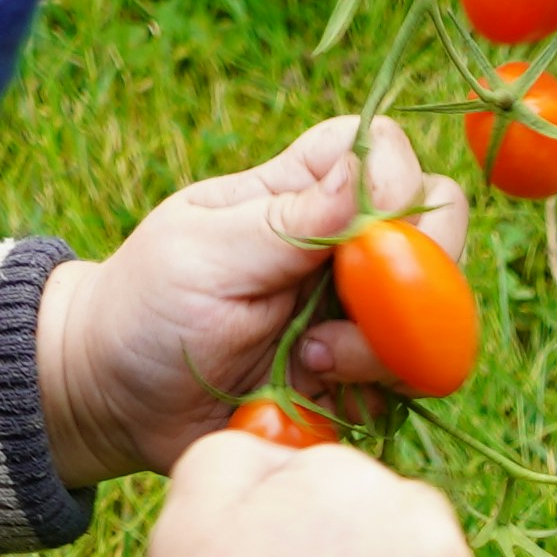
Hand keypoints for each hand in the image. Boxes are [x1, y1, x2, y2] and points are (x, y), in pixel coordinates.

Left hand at [39, 120, 475, 482]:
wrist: (117, 403)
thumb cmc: (145, 310)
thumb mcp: (201, 254)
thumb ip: (286, 219)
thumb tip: (367, 167)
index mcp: (303, 191)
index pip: (386, 153)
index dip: (396, 187)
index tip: (363, 240)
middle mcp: (346, 245)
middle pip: (440, 232)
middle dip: (408, 285)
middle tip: (331, 326)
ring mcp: (360, 312)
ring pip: (438, 318)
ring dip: (384, 352)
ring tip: (310, 366)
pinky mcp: (362, 376)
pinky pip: (410, 383)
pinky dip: (375, 398)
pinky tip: (317, 400)